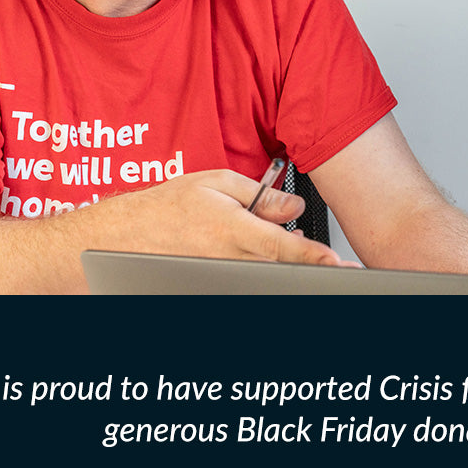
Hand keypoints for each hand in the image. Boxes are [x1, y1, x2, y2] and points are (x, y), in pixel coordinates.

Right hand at [102, 168, 351, 265]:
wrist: (128, 234)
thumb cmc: (169, 207)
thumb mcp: (216, 183)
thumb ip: (260, 195)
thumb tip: (294, 207)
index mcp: (231, 228)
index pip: (281, 246)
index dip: (312, 257)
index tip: (336, 264)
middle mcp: (228, 257)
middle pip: (281, 268)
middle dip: (310, 268)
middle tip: (340, 270)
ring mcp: (222, 275)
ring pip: (267, 276)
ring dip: (288, 270)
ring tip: (303, 262)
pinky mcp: (216, 284)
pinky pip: (248, 281)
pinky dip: (265, 274)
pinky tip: (271, 265)